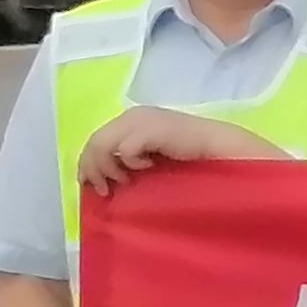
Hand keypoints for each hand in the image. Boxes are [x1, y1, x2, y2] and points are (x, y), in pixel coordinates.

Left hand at [72, 104, 270, 194]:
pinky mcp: (152, 130)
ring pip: (102, 145)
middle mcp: (132, 115)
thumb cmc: (188, 155)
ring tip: (124, 182)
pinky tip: (147, 168)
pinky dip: (130, 163)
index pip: (96, 138)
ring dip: (108, 169)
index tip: (91, 185)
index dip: (88, 163)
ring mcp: (141, 120)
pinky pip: (124, 150)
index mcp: (130, 119)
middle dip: (92, 169)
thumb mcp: (151, 154)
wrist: (218, 147)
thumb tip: (104, 176)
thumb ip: (129, 156)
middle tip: (104, 190)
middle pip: (94, 142)